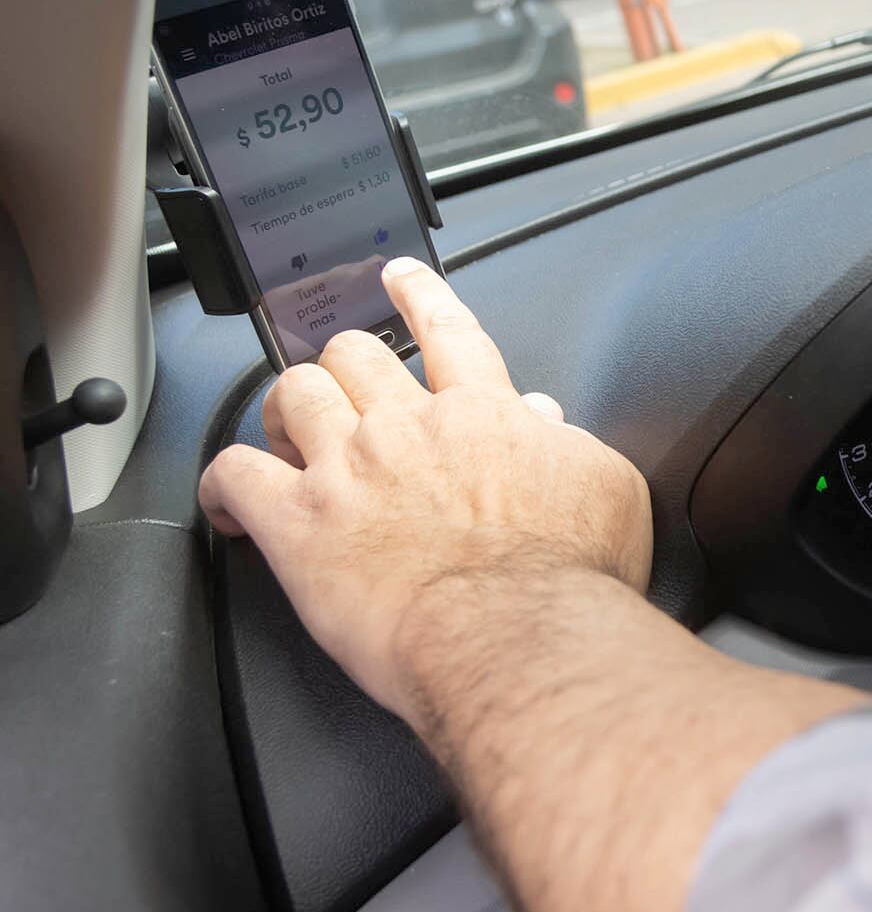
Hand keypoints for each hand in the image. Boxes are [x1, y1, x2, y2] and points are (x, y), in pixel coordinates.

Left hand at [199, 258, 651, 724]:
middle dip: (344, 364)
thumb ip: (572, 444)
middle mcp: (406, 426)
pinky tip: (229, 504)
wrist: (518, 634)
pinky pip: (234, 475)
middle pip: (352, 354)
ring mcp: (347, 469)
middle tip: (343, 384)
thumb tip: (546, 423)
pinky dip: (222, 483)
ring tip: (288, 431)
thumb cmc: (568, 578)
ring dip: (287, 407)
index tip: (399, 278)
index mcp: (482, 412)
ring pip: (291, 394)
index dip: (418, 296)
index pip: (445, 328)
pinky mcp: (299, 525)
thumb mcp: (608, 489)